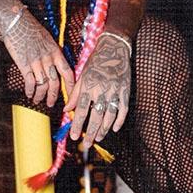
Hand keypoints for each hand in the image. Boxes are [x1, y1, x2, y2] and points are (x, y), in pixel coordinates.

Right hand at [0, 5, 74, 106]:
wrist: (16, 20)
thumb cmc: (31, 28)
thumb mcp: (47, 39)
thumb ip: (52, 52)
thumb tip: (55, 65)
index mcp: (56, 52)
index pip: (68, 72)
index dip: (71, 86)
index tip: (71, 95)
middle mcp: (48, 58)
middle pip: (55, 82)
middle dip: (54, 96)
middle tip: (52, 103)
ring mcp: (36, 62)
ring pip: (43, 85)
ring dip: (41, 96)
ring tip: (38, 101)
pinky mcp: (24, 64)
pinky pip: (30, 82)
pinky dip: (30, 91)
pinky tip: (29, 94)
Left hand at [64, 32, 130, 146]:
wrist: (114, 48)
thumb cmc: (96, 62)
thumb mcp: (82, 75)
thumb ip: (74, 94)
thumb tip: (67, 110)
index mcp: (88, 86)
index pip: (81, 110)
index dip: (78, 125)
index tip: (74, 136)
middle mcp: (101, 91)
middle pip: (96, 117)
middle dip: (90, 132)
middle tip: (87, 144)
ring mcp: (115, 91)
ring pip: (110, 116)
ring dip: (104, 129)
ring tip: (98, 137)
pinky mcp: (125, 91)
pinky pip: (123, 110)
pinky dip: (119, 120)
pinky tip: (115, 128)